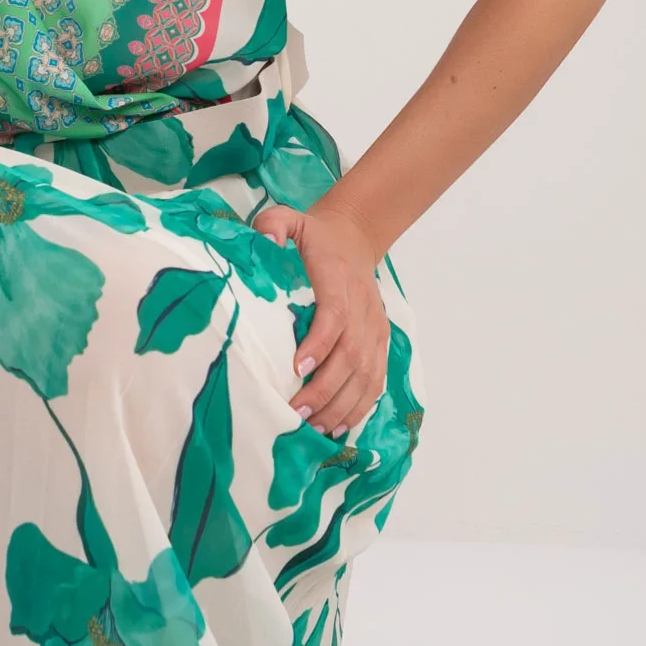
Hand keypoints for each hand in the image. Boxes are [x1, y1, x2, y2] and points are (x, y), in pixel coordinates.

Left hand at [254, 200, 387, 440]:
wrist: (355, 236)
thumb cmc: (315, 236)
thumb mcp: (291, 218)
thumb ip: (274, 224)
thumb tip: (265, 239)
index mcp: (339, 278)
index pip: (335, 316)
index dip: (320, 344)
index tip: (296, 369)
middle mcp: (363, 306)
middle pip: (351, 354)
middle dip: (325, 388)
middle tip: (296, 412)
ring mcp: (375, 326)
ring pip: (367, 374)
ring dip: (342, 404)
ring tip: (314, 427)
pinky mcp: (380, 340)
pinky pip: (376, 379)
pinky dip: (360, 406)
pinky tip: (338, 426)